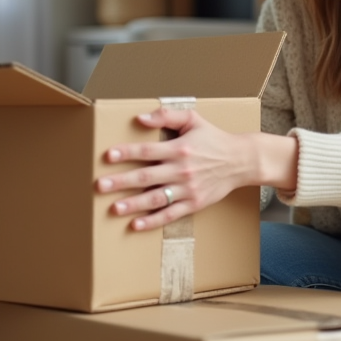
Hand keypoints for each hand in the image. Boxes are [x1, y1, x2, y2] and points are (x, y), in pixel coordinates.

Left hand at [96, 107, 256, 230]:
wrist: (240, 161)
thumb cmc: (213, 138)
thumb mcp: (193, 120)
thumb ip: (166, 116)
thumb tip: (140, 118)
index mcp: (179, 149)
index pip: (148, 151)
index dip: (127, 153)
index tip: (108, 156)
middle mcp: (182, 170)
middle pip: (146, 177)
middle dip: (121, 182)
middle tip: (100, 186)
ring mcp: (187, 189)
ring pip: (156, 198)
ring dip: (133, 204)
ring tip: (114, 208)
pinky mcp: (193, 203)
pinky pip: (170, 214)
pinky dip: (153, 220)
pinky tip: (136, 224)